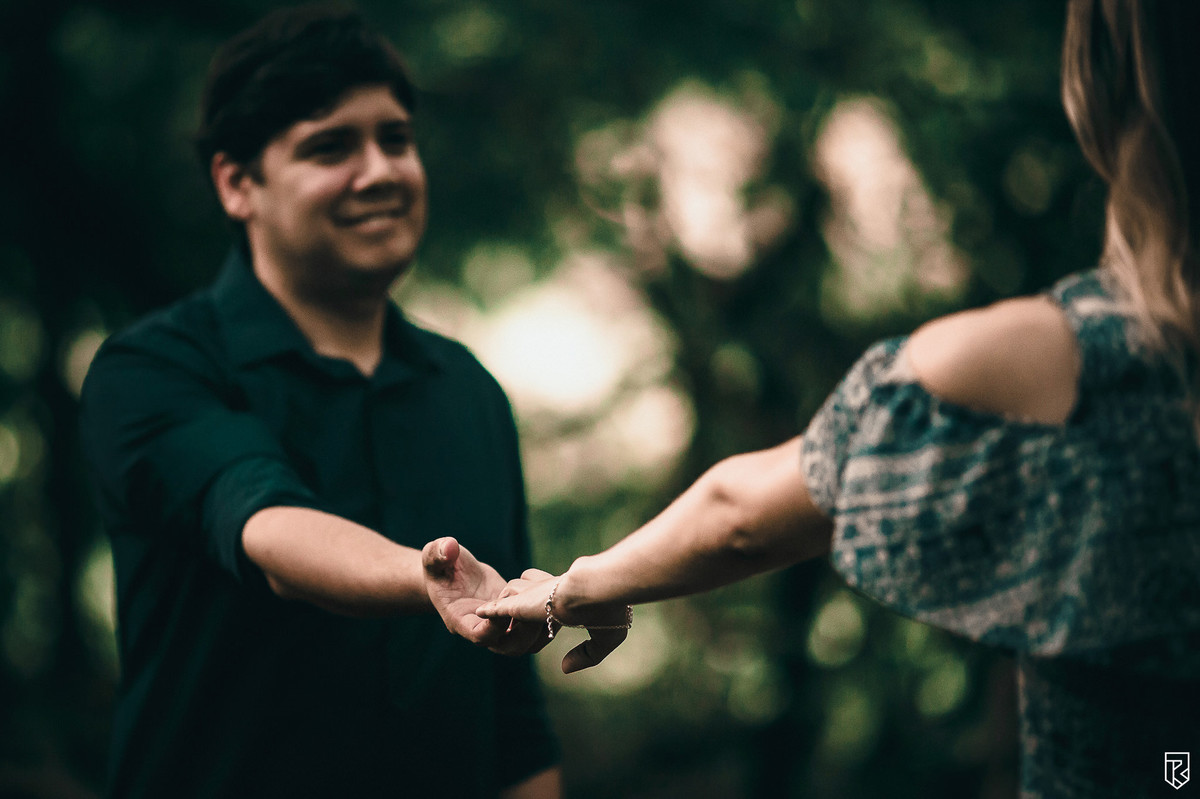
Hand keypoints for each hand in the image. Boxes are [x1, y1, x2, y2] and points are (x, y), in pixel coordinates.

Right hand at [422, 536, 545, 655]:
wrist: (453, 573)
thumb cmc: (440, 566)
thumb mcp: (434, 558)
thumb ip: (438, 553)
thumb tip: (450, 547)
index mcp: (461, 620)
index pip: (480, 636)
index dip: (496, 626)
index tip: (506, 606)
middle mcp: (483, 629)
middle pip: (510, 647)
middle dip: (527, 633)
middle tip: (539, 608)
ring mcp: (501, 626)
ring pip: (527, 642)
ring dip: (542, 627)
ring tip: (551, 602)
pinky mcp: (514, 616)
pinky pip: (534, 627)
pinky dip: (546, 616)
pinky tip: (551, 592)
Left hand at [478, 572, 629, 672]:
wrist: (599, 589)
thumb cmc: (609, 608)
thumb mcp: (606, 638)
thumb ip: (587, 655)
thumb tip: (564, 668)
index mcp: (569, 593)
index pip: (549, 593)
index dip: (545, 604)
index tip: (551, 618)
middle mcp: (549, 591)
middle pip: (527, 591)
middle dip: (521, 604)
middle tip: (516, 622)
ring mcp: (533, 595)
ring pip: (511, 593)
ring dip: (505, 607)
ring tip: (497, 619)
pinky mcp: (519, 602)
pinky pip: (498, 608)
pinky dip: (490, 612)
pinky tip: (479, 614)